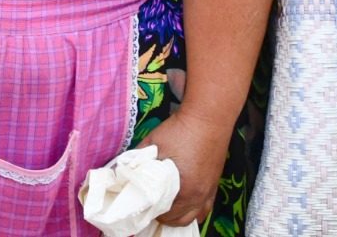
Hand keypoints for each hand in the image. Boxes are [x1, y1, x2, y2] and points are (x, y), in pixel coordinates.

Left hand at [138, 110, 229, 226]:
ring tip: (165, 209)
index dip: (150, 212)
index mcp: (184, 189)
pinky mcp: (215, 184)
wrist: (208, 117)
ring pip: (194, 217)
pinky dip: (194, 211)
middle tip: (149, 208)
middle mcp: (199, 195)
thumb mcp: (153, 143)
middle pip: (178, 220)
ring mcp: (209, 190)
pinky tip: (185, 206)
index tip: (139, 205)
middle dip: (162, 217)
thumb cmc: (180, 129)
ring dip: (178, 216)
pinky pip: (205, 208)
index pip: (164, 213)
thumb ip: (137, 160)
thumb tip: (122, 170)